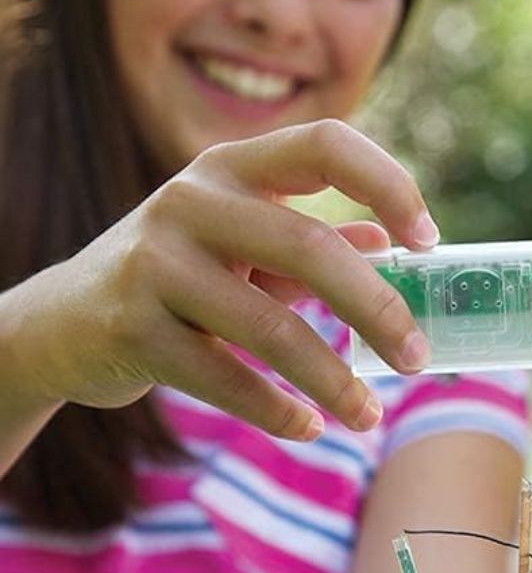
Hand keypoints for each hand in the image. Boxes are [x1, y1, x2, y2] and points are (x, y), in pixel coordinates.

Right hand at [8, 120, 437, 440]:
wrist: (61, 324)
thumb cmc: (176, 278)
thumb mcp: (242, 246)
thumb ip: (312, 244)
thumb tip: (391, 247)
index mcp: (231, 168)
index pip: (326, 144)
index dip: (389, 184)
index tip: (429, 242)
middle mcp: (191, 201)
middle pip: (310, 248)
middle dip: (377, 311)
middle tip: (417, 358)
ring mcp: (156, 263)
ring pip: (271, 328)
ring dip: (333, 381)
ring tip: (367, 417)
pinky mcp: (131, 328)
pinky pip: (225, 378)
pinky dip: (277, 410)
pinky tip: (309, 428)